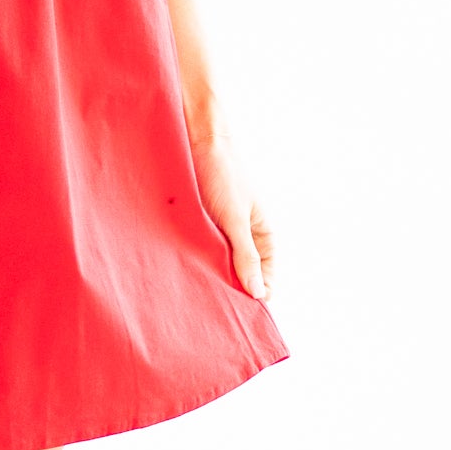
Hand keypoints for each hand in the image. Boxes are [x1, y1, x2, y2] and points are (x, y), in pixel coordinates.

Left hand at [188, 120, 273, 300]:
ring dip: (211, 274)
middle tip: (213, 306)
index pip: (265, 277)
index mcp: (263, 233)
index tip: (237, 312)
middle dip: (231, 288)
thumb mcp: (235, 218)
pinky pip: (202, 249)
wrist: (197, 137)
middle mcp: (245, 234)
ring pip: (220, 263)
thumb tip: (258, 293)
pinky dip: (196, 259)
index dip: (255, 295)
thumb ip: (245, 255)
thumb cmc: (223, 173)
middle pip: (243, 273)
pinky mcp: (202, 223)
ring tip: (198, 290)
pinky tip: (184, 269)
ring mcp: (223, 229)